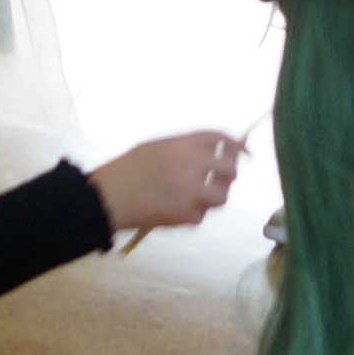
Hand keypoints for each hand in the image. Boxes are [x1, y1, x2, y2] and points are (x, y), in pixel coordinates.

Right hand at [92, 127, 249, 233]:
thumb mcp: (155, 148)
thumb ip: (185, 149)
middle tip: (221, 180)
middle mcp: (191, 164)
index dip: (237, 145)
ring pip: (221, 196)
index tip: (246, 153)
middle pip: (229, 169)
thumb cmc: (127, 170)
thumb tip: (215, 153)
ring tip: (196, 197)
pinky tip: (176, 210)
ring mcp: (190, 191)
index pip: (220, 138)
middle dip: (229, 175)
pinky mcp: (185, 214)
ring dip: (214, 198)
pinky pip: (202, 215)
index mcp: (181, 144)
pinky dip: (193, 214)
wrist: (107, 197)